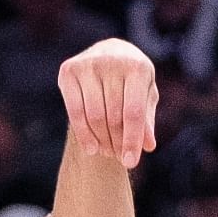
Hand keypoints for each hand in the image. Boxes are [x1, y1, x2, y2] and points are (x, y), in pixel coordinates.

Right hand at [58, 40, 157, 167]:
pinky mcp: (69, 70)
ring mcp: (89, 64)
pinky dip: (83, 134)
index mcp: (138, 67)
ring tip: (107, 152)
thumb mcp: (145, 96)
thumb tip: (148, 146)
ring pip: (94, 116)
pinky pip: (75, 111)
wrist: (109, 53)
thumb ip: (146, 119)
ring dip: (101, 140)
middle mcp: (113, 61)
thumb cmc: (132, 81)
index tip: (130, 162)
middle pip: (113, 117)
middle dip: (116, 142)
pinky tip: (91, 149)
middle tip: (118, 157)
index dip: (132, 140)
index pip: (133, 112)